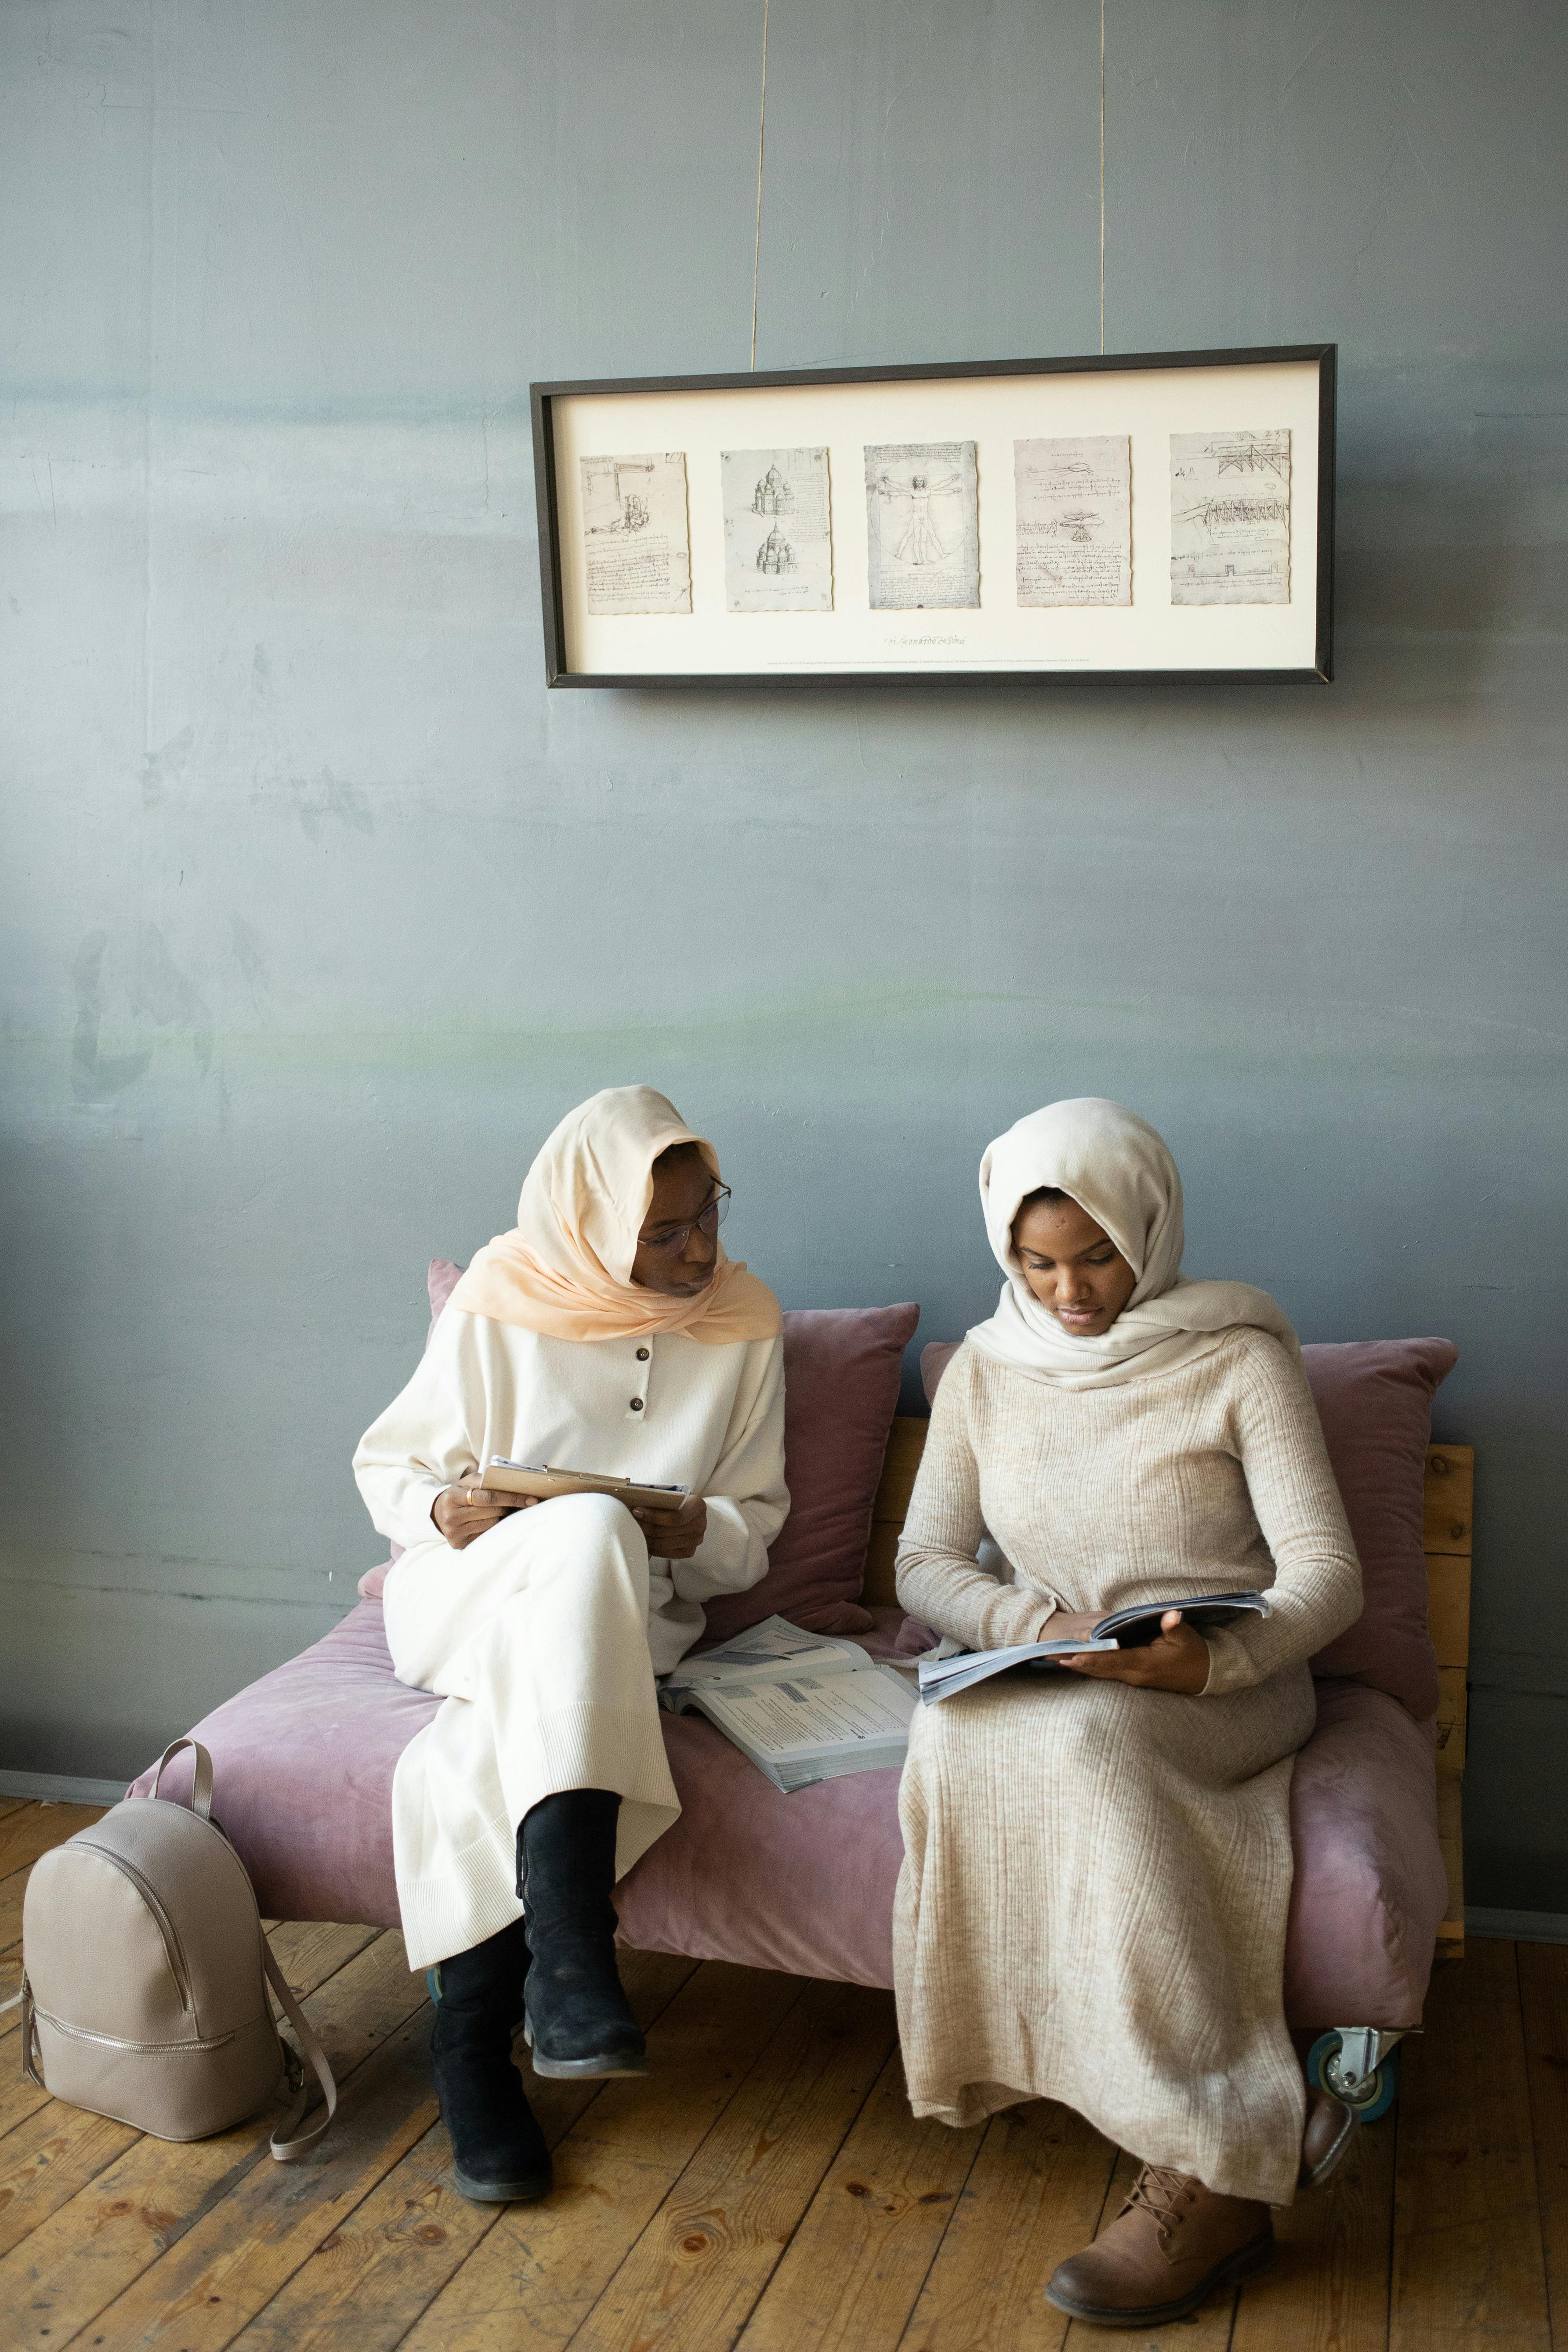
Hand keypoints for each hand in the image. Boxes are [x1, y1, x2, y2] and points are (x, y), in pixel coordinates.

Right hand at [432, 1484, 536, 1552]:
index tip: (531, 1499)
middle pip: (492, 1512)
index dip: (512, 1497)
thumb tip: (515, 1486)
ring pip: (491, 1525)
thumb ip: (486, 1480)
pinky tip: (491, 1521)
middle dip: (508, 1506)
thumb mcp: (467, 1482)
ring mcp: (454, 1532)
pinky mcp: (459, 1544)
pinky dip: (493, 1528)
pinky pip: (486, 1535)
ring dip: (501, 1517)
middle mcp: (451, 1517)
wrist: (439, 1512)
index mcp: (452, 1497)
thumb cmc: (460, 1494)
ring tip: (500, 1511)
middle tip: (521, 1503)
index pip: (488, 1497)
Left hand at [631, 1493, 706, 1560]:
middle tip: (631, 1522)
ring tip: (634, 1531)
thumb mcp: (671, 1493)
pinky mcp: (690, 1551)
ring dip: (646, 1538)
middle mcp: (700, 1524)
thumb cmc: (677, 1500)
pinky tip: (645, 1540)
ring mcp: (696, 1540)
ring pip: (664, 1544)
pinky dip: (653, 1548)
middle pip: (666, 1531)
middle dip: (645, 1527)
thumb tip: (635, 1499)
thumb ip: (659, 1496)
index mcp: (697, 1506)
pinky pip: (666, 1553)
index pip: (675, 1517)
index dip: (654, 1516)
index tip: (637, 1511)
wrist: (689, 1512)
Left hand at [1059, 1609, 1210, 1694]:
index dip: (1092, 1658)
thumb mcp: (1185, 1636)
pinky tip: (1081, 1665)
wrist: (1206, 1674)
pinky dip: (1095, 1669)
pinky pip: (1110, 1674)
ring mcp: (1135, 1679)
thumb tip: (1170, 1615)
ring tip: (1060, 1661)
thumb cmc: (1194, 1652)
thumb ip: (1173, 1626)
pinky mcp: (1137, 1678)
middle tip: (1054, 1658)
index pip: (1113, 1660)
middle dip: (1079, 1663)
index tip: (1072, 1656)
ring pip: (1104, 1673)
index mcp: (1145, 1664)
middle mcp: (1136, 1675)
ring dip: (1083, 1667)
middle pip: (1102, 1669)